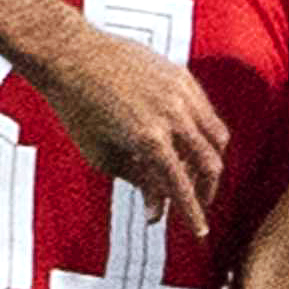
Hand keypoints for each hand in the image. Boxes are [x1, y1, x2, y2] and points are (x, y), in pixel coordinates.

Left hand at [29, 24, 227, 239]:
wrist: (71, 56)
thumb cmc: (79, 110)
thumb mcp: (104, 155)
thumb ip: (138, 182)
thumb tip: (158, 213)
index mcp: (149, 139)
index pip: (182, 186)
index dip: (193, 213)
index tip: (200, 232)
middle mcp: (172, 114)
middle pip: (210, 163)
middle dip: (206, 189)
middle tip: (195, 203)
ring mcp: (181, 91)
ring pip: (216, 136)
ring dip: (209, 162)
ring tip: (192, 174)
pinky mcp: (182, 75)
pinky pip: (206, 111)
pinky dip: (202, 133)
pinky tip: (185, 143)